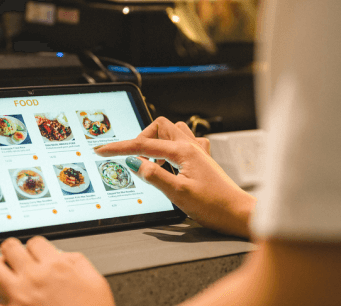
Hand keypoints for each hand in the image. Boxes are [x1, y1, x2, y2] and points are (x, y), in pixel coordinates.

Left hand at [0, 236, 114, 305]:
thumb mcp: (96, 282)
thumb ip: (78, 263)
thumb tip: (64, 256)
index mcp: (56, 267)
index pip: (35, 242)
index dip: (37, 246)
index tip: (38, 253)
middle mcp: (34, 279)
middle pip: (10, 248)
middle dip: (14, 250)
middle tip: (17, 256)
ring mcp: (18, 298)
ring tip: (3, 270)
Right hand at [95, 117, 255, 237]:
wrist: (238, 213)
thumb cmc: (213, 205)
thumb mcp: (178, 194)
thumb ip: (155, 176)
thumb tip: (136, 164)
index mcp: (183, 152)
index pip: (144, 145)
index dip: (120, 148)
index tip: (103, 150)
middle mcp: (191, 146)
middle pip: (159, 126)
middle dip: (142, 137)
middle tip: (133, 156)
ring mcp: (198, 151)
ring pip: (172, 131)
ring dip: (157, 140)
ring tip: (151, 160)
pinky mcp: (203, 160)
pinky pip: (184, 142)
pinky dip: (171, 147)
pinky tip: (170, 163)